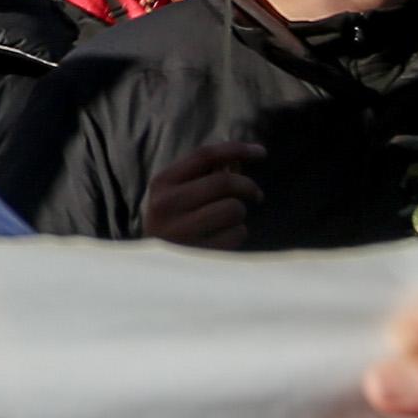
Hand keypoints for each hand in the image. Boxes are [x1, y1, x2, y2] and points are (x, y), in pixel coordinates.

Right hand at [138, 136, 263, 247]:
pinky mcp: (198, 253)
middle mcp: (167, 205)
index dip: (237, 149)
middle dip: (248, 186)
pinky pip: (237, 233)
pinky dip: (238, 234)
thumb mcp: (178, 194)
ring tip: (227, 222)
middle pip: (223, 182)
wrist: (156, 268)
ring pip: (234, 208)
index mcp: (162, 183)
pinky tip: (224, 238)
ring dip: (239, 213)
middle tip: (257, 194)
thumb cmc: (174, 223)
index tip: (261, 152)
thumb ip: (206, 174)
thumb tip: (239, 158)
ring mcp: (181, 231)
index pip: (204, 155)